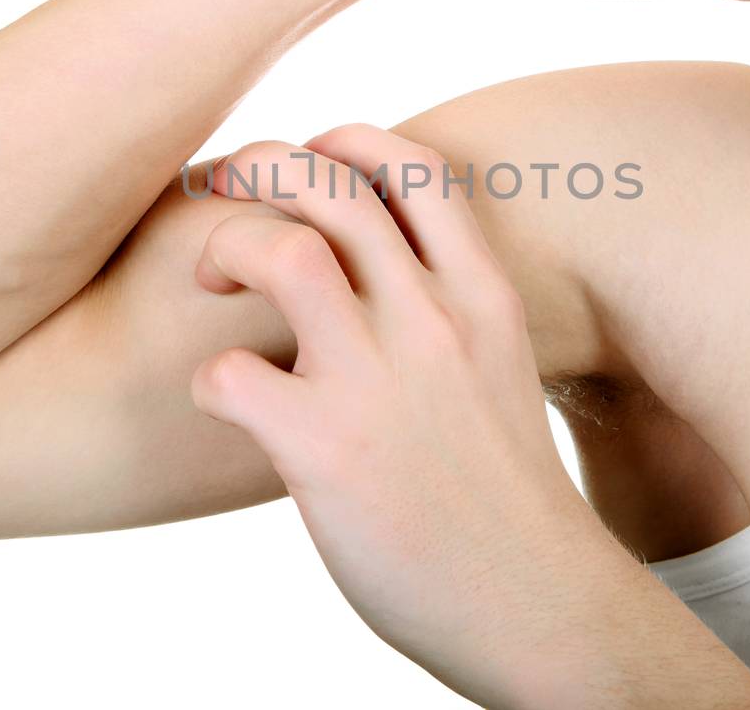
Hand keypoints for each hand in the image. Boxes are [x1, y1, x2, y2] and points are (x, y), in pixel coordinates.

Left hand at [189, 125, 609, 703]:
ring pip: (284, 250)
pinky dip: (209, 379)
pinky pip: (230, 374)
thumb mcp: (499, 372)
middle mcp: (434, 321)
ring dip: (227, 246)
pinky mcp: (325, 448)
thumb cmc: (508, 498)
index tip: (307, 162)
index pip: (415, 166)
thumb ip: (444, 314)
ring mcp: (381, 380)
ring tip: (209, 277)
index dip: (346, 141)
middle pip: (333, 183)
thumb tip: (371, 275)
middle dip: (260, 166)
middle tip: (221, 193)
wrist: (540, 606)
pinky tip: (226, 401)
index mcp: (483, 297)